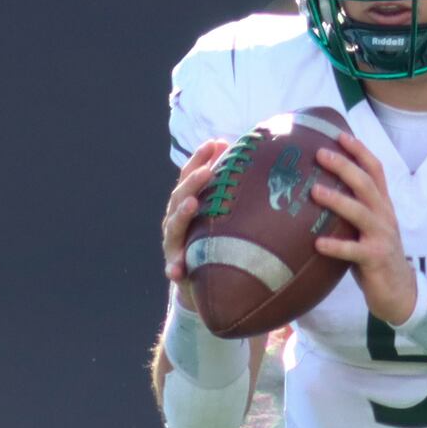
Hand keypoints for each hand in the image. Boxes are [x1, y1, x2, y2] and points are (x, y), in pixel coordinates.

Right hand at [162, 140, 232, 299]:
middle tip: (207, 172)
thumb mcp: (221, 217)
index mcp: (187, 203)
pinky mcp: (175, 268)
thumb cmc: (214, 243)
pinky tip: (176, 269)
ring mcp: (173, 243)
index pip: (191, 176)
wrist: (202, 284)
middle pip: (181, 196)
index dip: (200, 159)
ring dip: (182, 213)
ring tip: (192, 204)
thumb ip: (228, 192)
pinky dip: (173, 266)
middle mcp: (176, 220)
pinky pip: (172, 267)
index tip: (216, 143)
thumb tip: (254, 158)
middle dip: (193, 182)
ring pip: (173, 226)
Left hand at [310, 135, 420, 326]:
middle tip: (320, 153)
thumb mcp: (367, 228)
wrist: (400, 292)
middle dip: (344, 166)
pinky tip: (317, 244)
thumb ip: (352, 211)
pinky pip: (354, 251)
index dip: (359, 151)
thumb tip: (316, 190)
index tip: (339, 134)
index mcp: (383, 206)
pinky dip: (335, 246)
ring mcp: (382, 237)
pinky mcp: (376, 259)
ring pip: (360, 212)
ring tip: (315, 191)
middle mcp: (384, 216)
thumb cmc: (375, 257)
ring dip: (337, 200)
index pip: (375, 170)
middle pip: (366, 184)